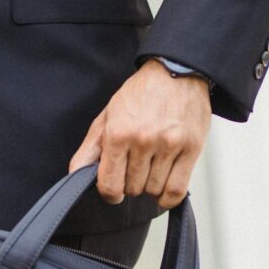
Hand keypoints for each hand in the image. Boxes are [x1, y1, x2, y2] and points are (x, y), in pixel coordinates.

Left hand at [68, 59, 211, 208]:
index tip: (114, 190)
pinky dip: (168, 197)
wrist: (176, 71)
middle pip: (133, 189)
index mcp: (119, 133)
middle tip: (135, 167)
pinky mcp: (191, 148)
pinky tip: (163, 188)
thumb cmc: (142, 93)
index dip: (109, 193)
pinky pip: (177, 190)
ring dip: (150, 186)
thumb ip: (90, 148)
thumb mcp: (108, 116)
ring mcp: (169, 145)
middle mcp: (143, 140)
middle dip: (131, 183)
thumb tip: (76, 174)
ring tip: (151, 168)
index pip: (109, 185)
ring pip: (154, 190)